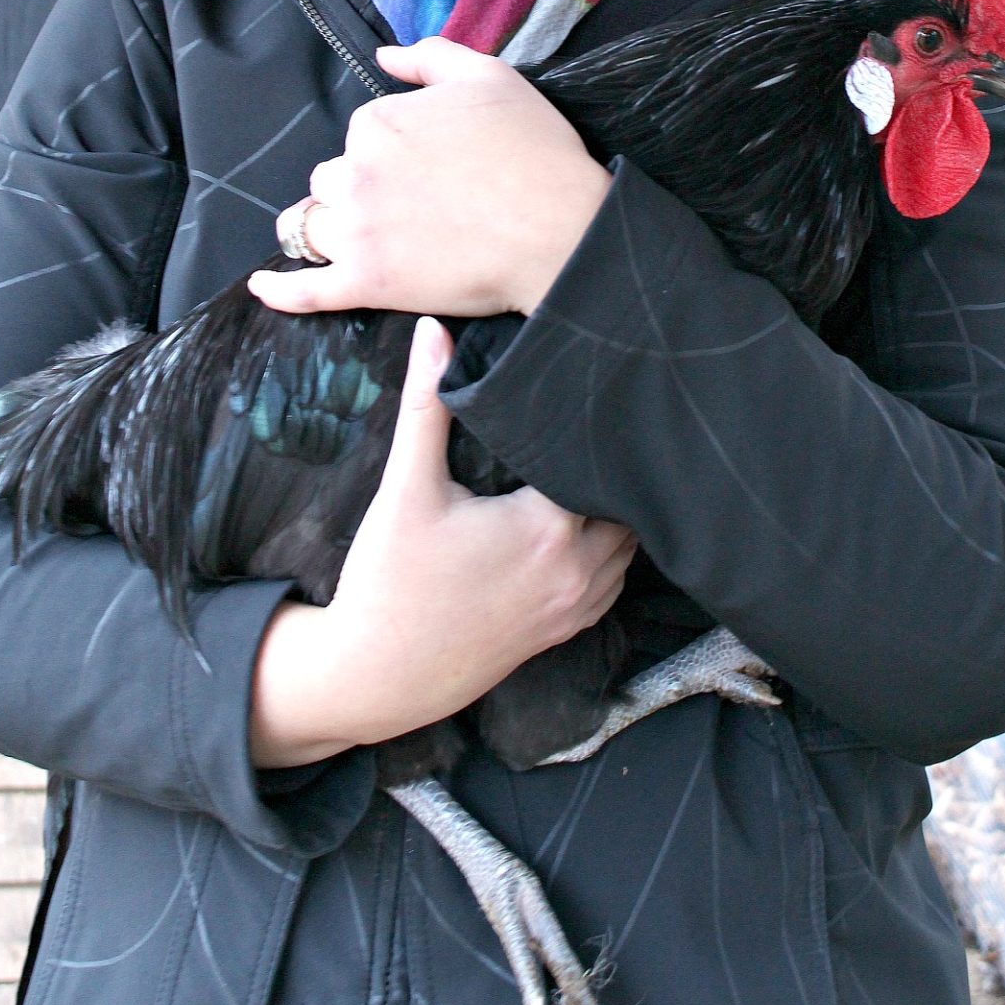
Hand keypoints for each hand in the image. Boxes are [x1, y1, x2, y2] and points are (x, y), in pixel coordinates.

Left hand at [249, 39, 610, 321]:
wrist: (559, 228)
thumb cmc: (532, 150)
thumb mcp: (489, 76)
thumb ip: (429, 57)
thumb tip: (383, 55)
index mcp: (376, 122)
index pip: (360, 135)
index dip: (391, 152)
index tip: (428, 166)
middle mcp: (354, 173)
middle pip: (331, 180)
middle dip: (357, 189)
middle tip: (407, 204)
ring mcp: (356, 231)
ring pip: (311, 226)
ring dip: (320, 228)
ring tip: (338, 236)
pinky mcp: (366, 282)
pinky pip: (305, 290)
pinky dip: (279, 290)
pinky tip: (261, 286)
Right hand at [249, 318, 636, 767]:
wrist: (377, 675)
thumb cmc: (389, 580)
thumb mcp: (405, 487)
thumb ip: (425, 405)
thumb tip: (433, 329)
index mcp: (548, 529)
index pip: (601, 461)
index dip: (596, 426)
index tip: (591, 390)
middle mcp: (576, 570)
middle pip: (625, 499)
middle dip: (611, 464)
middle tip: (594, 422)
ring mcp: (574, 606)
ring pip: (627, 543)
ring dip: (615, 507)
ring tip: (590, 466)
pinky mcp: (563, 631)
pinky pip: (611, 581)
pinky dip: (607, 550)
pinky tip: (579, 522)